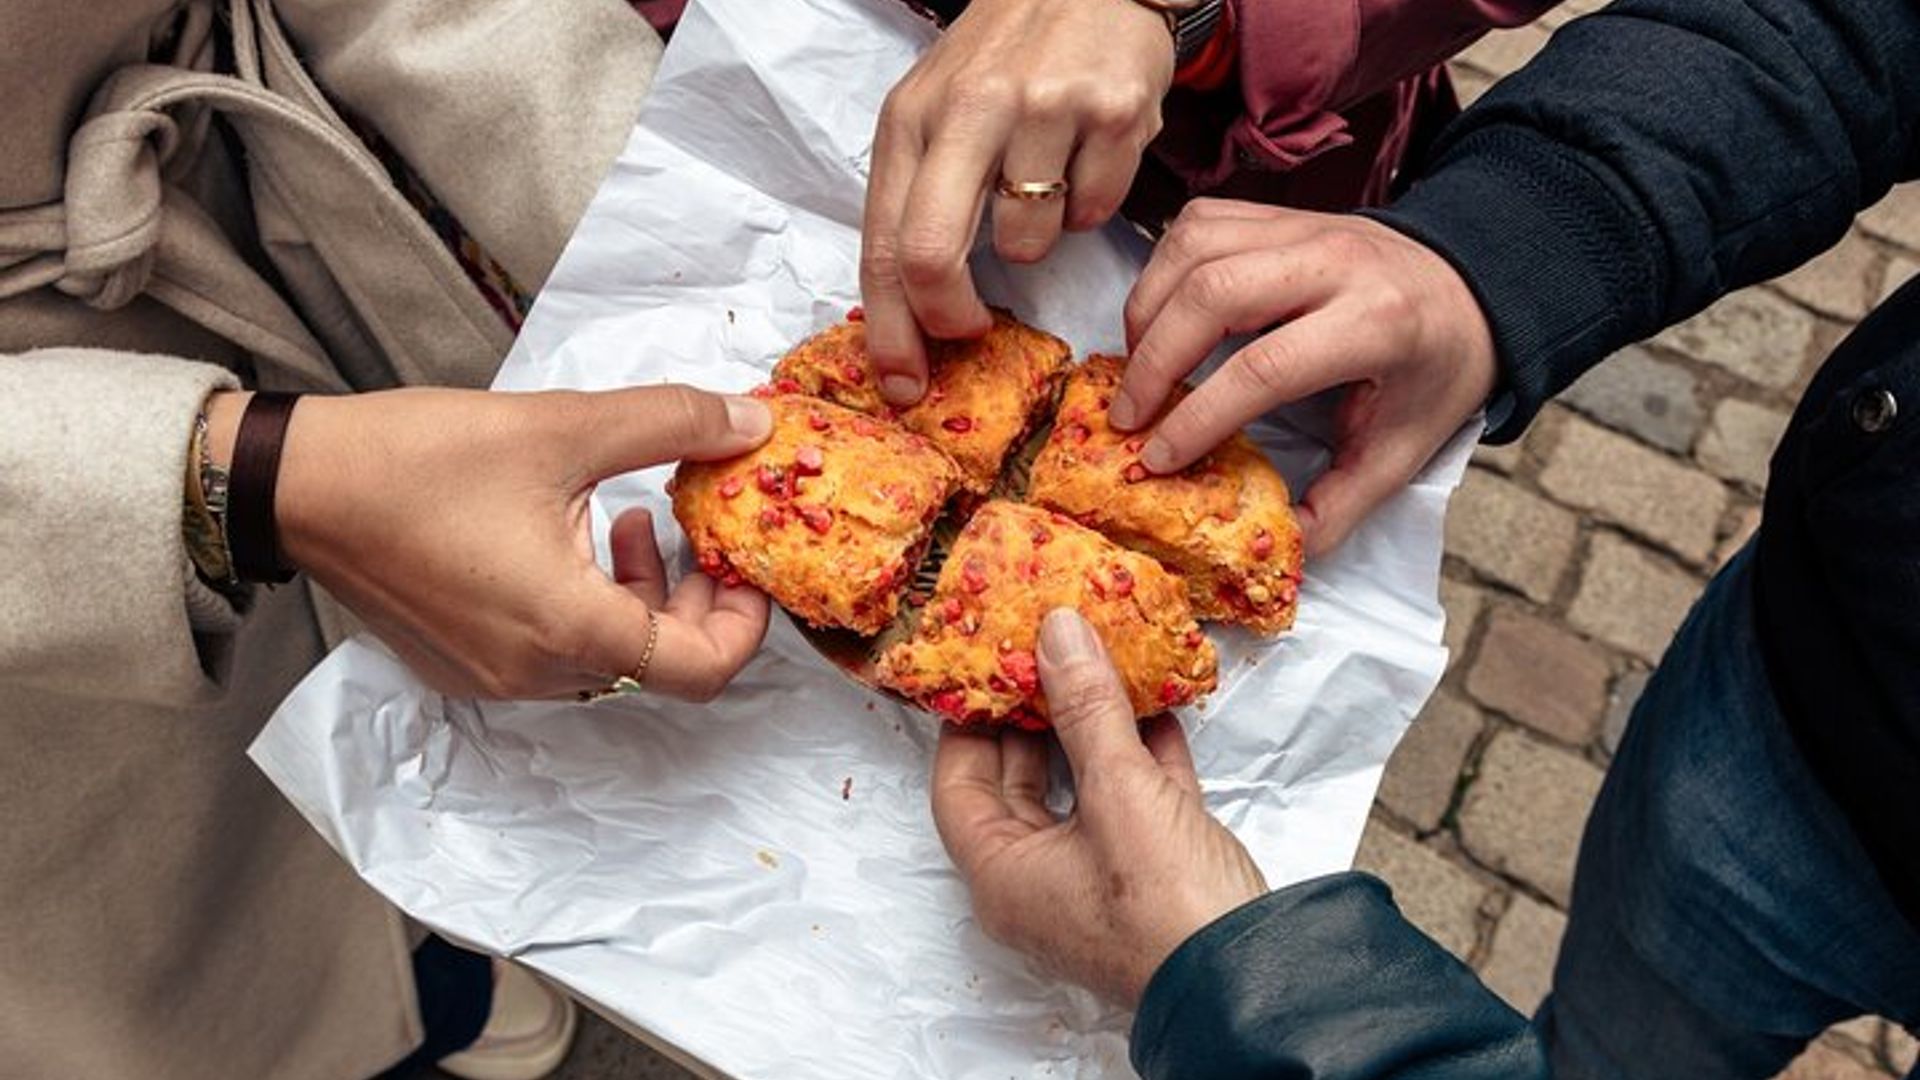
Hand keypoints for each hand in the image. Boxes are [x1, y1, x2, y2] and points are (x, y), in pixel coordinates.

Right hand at [247, 385, 773, 700]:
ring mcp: (495, 677)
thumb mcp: (562, 427)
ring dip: (643, 596)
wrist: (296, 485)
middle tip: (698, 529)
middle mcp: (535, 674)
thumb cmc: (419, 458)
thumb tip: (753, 421)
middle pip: (660, 665)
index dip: (744, 623)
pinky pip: (559, 653)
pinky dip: (591, 604)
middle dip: (696, 598)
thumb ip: (671, 423)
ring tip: (635, 517)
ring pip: (612, 659)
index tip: (745, 563)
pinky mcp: (465, 665)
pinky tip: (575, 535)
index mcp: (566, 627)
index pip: (700, 670)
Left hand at [862, 0, 1174, 403]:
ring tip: (1044, 178)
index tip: (903, 383)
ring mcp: (1043, 109)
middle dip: (947, 316)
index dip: (891, 329)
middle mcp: (969, 109)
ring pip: (1027, 242)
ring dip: (1036, 238)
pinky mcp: (1113, 113)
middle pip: (931, 254)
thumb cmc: (1005, 56)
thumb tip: (912, 312)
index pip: (882, 242)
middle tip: (970, 329)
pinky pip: (1094, 212)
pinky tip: (1086, 153)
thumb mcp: (937, 109)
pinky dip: (1090, 202)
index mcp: (912, 118)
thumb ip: (920, 198)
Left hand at [932, 608, 1265, 1005]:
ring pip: (1083, 791)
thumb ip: (1086, 708)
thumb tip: (1057, 634)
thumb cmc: (1167, 904)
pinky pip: (1135, 806)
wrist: (1254, 976)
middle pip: (1020, 784)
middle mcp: (1041, 883)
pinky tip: (1158, 711)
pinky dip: (1143, 759)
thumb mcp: (1120, 791)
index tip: (982, 666)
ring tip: (1101, 668)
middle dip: (1037, 717)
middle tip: (1045, 655)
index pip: (958, 787)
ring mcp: (1097, 882)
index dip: (968, 724)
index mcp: (1004, 875)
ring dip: (1096, 732)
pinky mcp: (1152, 878)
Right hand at [1111, 200, 1498, 556]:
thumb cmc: (1435, 369)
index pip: (1264, 367)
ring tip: (1136, 369)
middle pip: (1212, 293)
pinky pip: (1196, 225)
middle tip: (1128, 417)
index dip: (1200, 417)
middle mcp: (1334, 263)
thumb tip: (1279, 547)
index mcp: (1376, 324)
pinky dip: (1162, 271)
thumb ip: (1341, 503)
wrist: (1474, 283)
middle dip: (1154, 361)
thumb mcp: (1404, 449)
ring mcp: (1302, 226)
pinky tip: (1160, 318)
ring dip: (1146, 311)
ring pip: (1193, 248)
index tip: (1160, 458)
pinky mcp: (1276, 213)